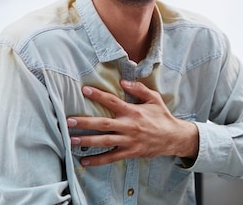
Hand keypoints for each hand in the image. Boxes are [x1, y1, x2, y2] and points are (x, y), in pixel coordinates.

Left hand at [67, 80, 198, 166]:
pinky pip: (111, 157)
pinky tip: (85, 161)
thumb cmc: (162, 117)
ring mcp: (128, 140)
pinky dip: (97, 160)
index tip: (84, 90)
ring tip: (71, 140)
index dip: (98, 95)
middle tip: (69, 121)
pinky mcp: (130, 152)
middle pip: (103, 124)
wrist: (173, 137)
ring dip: (87, 141)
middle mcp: (128, 126)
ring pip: (104, 141)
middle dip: (85, 123)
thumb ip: (139, 89)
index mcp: (133, 111)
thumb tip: (124, 81)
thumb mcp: (154, 99)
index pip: (112, 101)